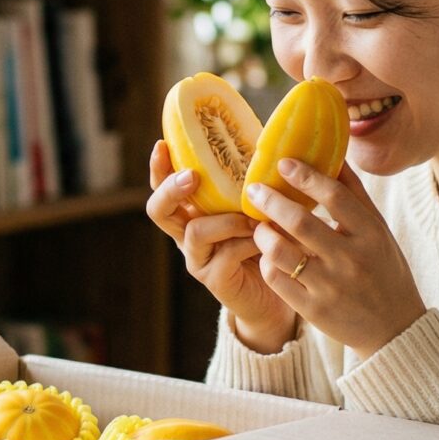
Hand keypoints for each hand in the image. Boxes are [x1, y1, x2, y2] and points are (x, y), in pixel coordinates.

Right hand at [146, 141, 297, 351]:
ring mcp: (198, 259)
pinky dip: (246, 242)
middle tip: (191, 177)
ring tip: (253, 219)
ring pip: (195, 232)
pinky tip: (265, 239)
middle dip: (171, 189)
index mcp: (194, 212)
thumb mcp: (258, 207)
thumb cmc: (270, 242)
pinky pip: (224, 255)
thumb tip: (269, 145)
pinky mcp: (215, 279)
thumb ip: (251, 184)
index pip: (163, 186)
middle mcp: (188, 235)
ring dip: (226, 220)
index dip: (159, 167)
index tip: (163, 144)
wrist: (280, 294)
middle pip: (159, 210)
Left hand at [245, 159, 426, 358]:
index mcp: (371, 234)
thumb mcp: (378, 231)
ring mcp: (331, 287)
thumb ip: (354, 194)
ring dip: (263, 233)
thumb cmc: (383, 269)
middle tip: (254, 188)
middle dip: (271, 200)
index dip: (306, 176)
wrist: (394, 328)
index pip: (335, 196)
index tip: (283, 163)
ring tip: (259, 223)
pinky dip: (267, 261)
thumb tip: (334, 152)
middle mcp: (351, 259)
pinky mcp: (313, 310)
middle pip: (301, 222)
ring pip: (282, 252)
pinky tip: (266, 253)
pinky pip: (277, 280)